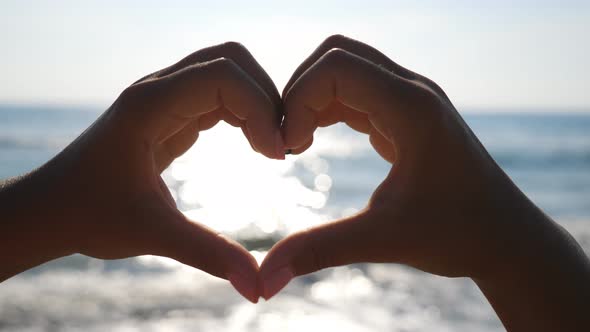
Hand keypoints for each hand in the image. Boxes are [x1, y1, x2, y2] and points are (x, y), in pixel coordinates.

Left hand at [0, 42, 284, 302]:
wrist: (52, 210)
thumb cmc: (89, 216)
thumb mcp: (152, 233)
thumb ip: (207, 254)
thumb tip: (258, 287)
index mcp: (149, 105)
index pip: (223, 76)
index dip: (260, 109)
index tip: (276, 155)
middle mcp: (158, 90)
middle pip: (230, 61)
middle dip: (266, 97)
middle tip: (281, 145)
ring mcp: (165, 98)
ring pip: (228, 73)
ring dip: (259, 103)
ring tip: (272, 147)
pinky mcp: (172, 114)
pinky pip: (219, 95)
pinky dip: (246, 113)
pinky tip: (255, 145)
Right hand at [259, 35, 552, 296]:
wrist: (504, 238)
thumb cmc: (458, 235)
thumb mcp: (384, 240)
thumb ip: (320, 249)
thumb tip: (265, 278)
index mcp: (412, 107)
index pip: (336, 67)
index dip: (298, 100)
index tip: (287, 150)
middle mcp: (412, 91)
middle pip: (337, 55)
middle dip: (299, 91)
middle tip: (285, 141)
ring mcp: (411, 99)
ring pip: (345, 70)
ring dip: (310, 99)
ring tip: (296, 145)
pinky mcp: (406, 114)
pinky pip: (355, 92)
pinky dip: (325, 108)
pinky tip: (313, 142)